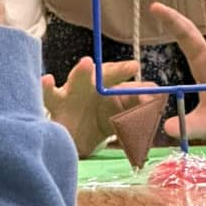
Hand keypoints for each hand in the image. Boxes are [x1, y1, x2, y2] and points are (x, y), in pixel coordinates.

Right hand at [42, 58, 156, 157]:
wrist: (71, 143)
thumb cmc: (97, 123)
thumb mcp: (121, 118)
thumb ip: (140, 109)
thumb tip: (159, 96)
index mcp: (108, 88)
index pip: (122, 78)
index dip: (128, 74)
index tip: (136, 69)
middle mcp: (90, 86)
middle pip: (103, 75)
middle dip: (116, 70)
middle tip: (130, 67)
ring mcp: (71, 93)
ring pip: (76, 79)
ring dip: (82, 71)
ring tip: (87, 62)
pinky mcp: (55, 106)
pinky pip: (49, 95)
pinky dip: (46, 87)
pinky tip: (46, 79)